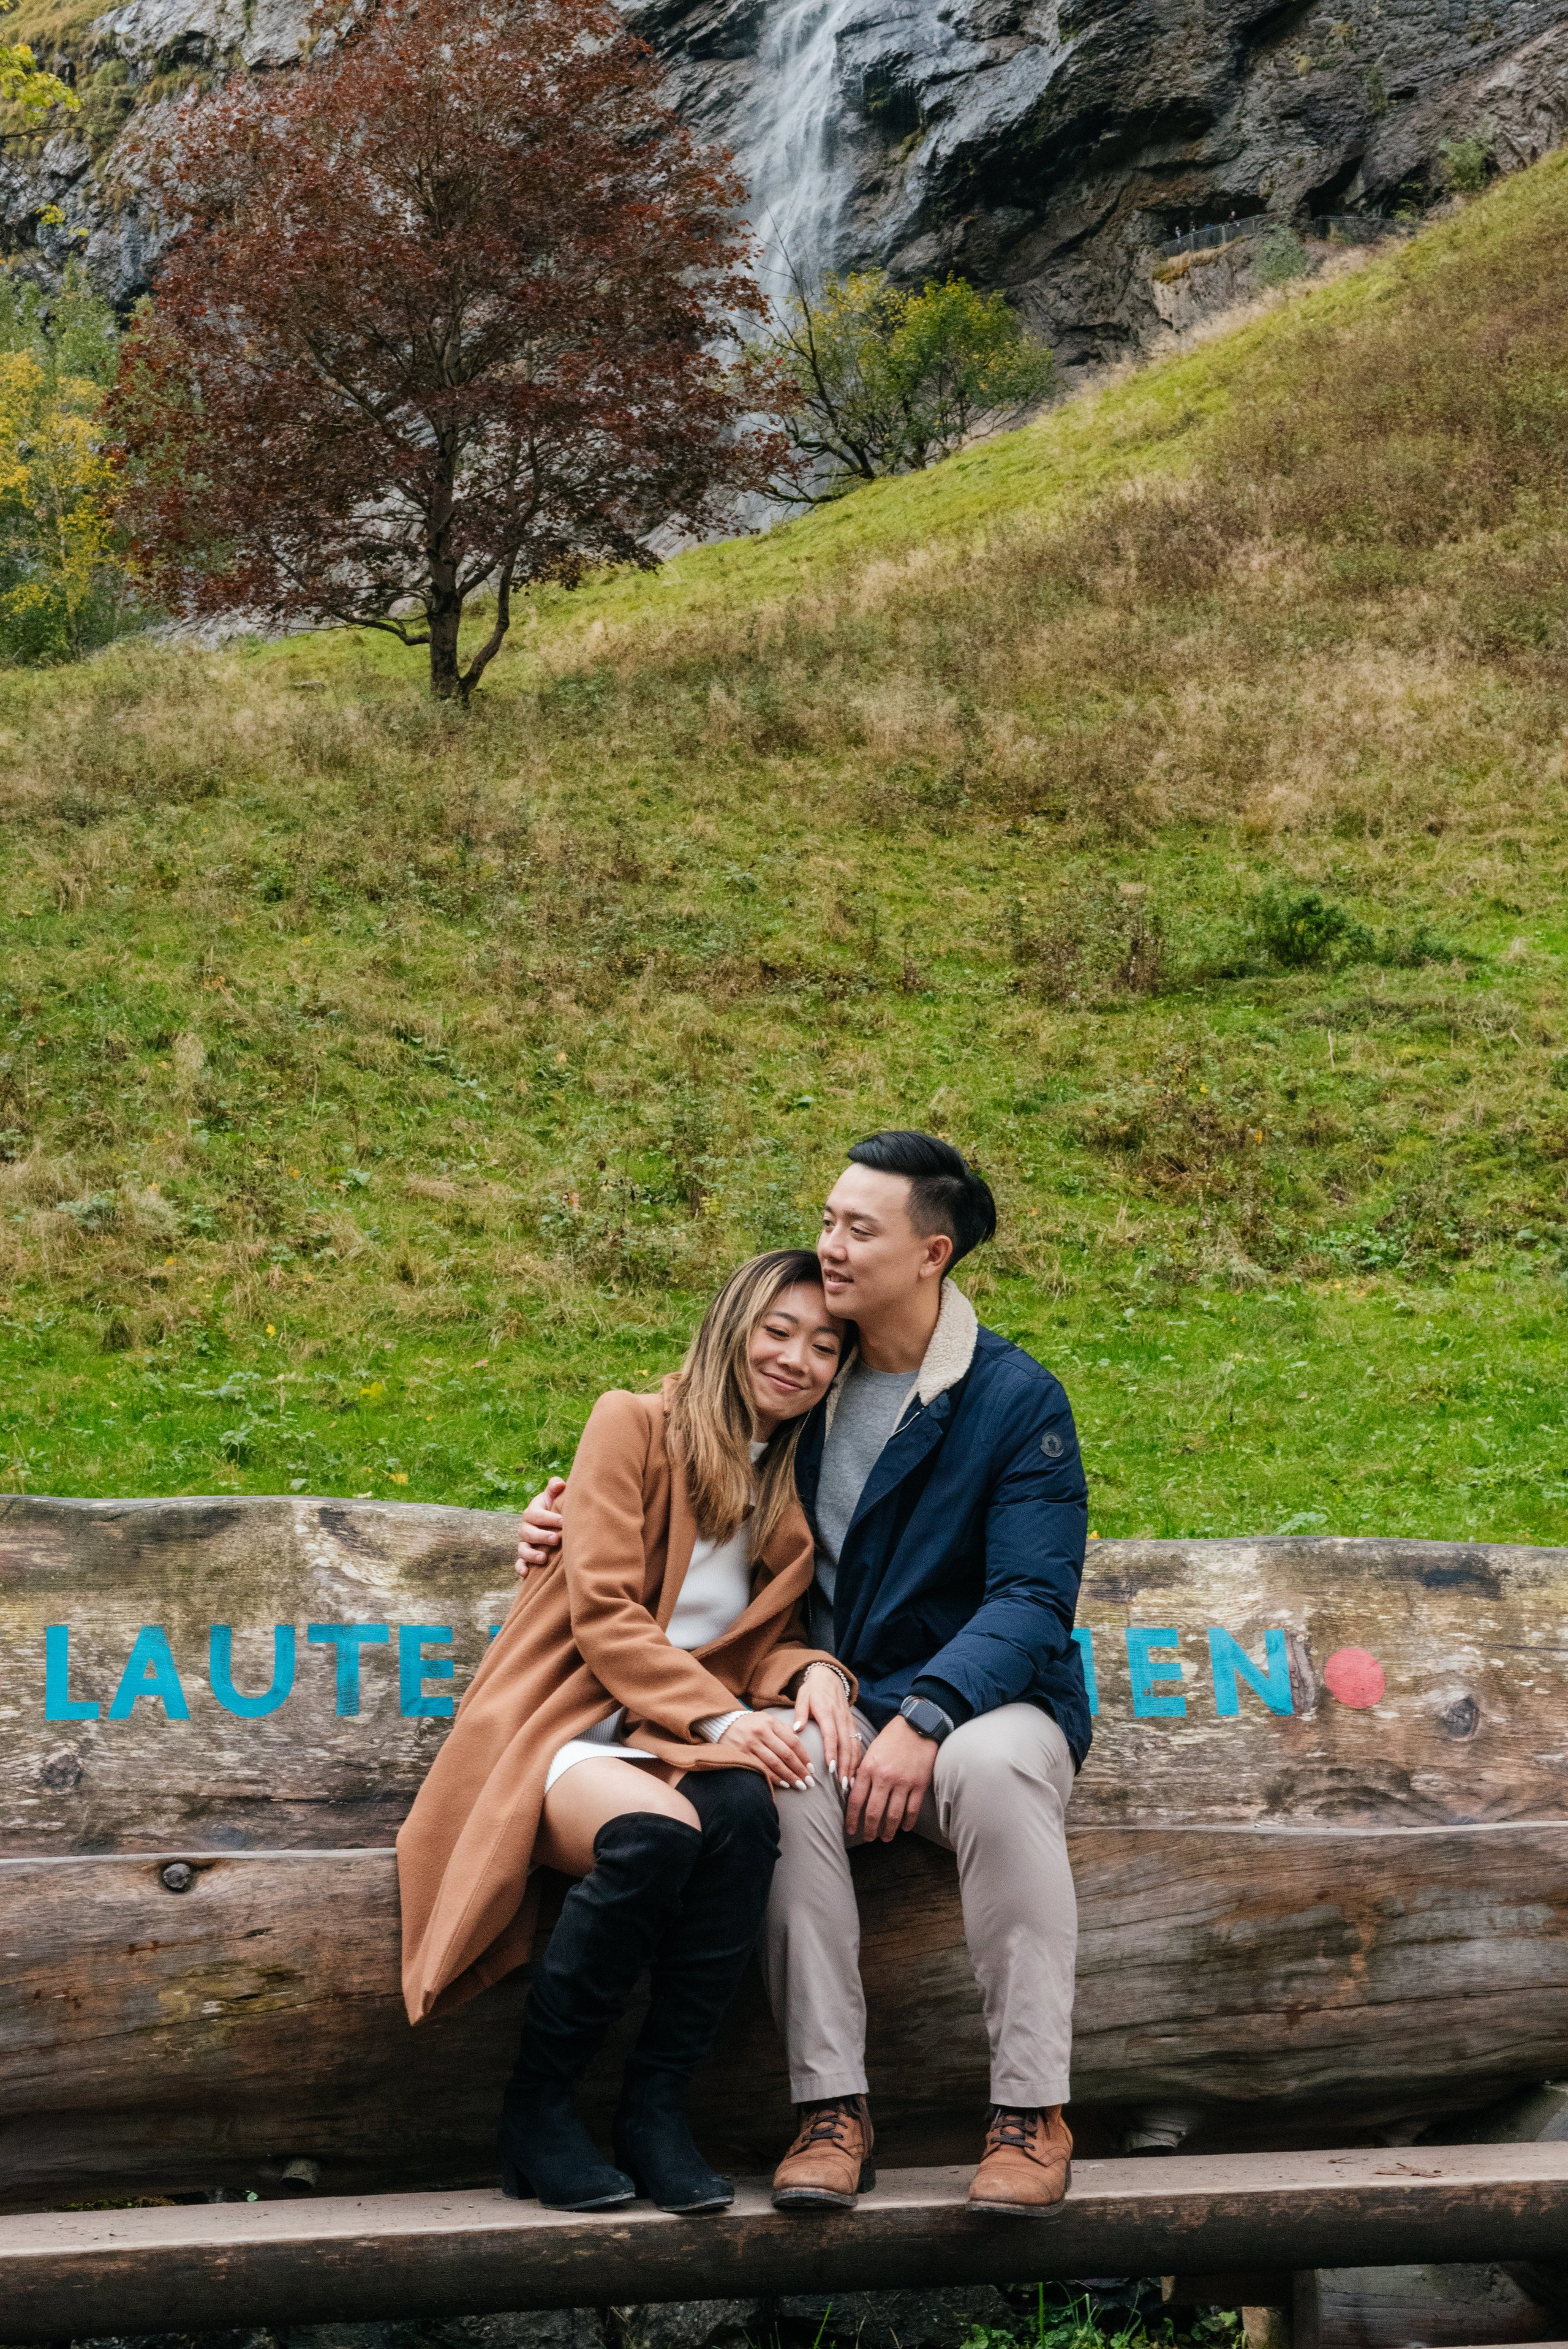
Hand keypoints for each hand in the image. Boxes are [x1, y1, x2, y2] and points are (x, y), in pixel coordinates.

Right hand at [516, 1476, 564, 1576]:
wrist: (553, 1522)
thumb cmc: (555, 1507)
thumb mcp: (554, 1496)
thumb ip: (555, 1488)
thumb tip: (560, 1484)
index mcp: (532, 1512)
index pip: (535, 1515)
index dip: (548, 1518)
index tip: (564, 1522)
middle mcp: (525, 1528)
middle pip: (528, 1532)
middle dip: (541, 1536)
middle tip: (556, 1539)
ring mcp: (524, 1542)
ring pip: (522, 1549)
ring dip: (531, 1554)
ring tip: (543, 1558)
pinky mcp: (525, 1556)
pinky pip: (519, 1562)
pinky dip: (521, 1567)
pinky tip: (526, 1573)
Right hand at [715, 1708, 815, 1790]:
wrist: (724, 1723)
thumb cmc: (752, 1724)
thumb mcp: (768, 1720)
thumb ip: (784, 1730)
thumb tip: (800, 1744)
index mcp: (770, 1722)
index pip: (793, 1742)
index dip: (804, 1757)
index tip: (812, 1769)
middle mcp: (761, 1732)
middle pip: (786, 1754)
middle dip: (799, 1770)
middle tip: (810, 1782)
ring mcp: (750, 1744)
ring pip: (774, 1764)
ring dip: (789, 1777)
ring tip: (799, 1785)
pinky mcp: (741, 1754)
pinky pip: (760, 1769)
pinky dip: (773, 1778)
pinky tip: (783, 1784)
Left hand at [792, 1664, 860, 1786]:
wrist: (830, 1678)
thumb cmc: (813, 1690)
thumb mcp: (802, 1697)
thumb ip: (800, 1713)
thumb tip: (796, 1730)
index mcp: (827, 1711)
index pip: (831, 1734)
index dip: (832, 1752)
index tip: (830, 1768)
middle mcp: (840, 1718)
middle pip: (845, 1744)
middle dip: (845, 1765)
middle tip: (842, 1784)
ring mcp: (848, 1722)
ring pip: (854, 1746)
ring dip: (852, 1765)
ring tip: (849, 1783)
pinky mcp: (852, 1725)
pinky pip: (857, 1743)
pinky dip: (857, 1759)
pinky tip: (855, 1772)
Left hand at [844, 1716, 937, 1842]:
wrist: (917, 1725)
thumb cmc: (891, 1739)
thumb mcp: (870, 1752)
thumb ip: (862, 1773)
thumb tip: (852, 1794)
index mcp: (868, 1768)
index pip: (856, 1800)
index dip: (851, 1819)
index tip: (849, 1830)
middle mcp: (884, 1777)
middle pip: (873, 1812)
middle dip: (869, 1830)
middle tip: (868, 1838)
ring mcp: (903, 1782)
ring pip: (893, 1815)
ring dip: (887, 1831)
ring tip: (885, 1838)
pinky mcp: (919, 1784)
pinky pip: (912, 1810)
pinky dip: (907, 1822)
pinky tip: (904, 1827)